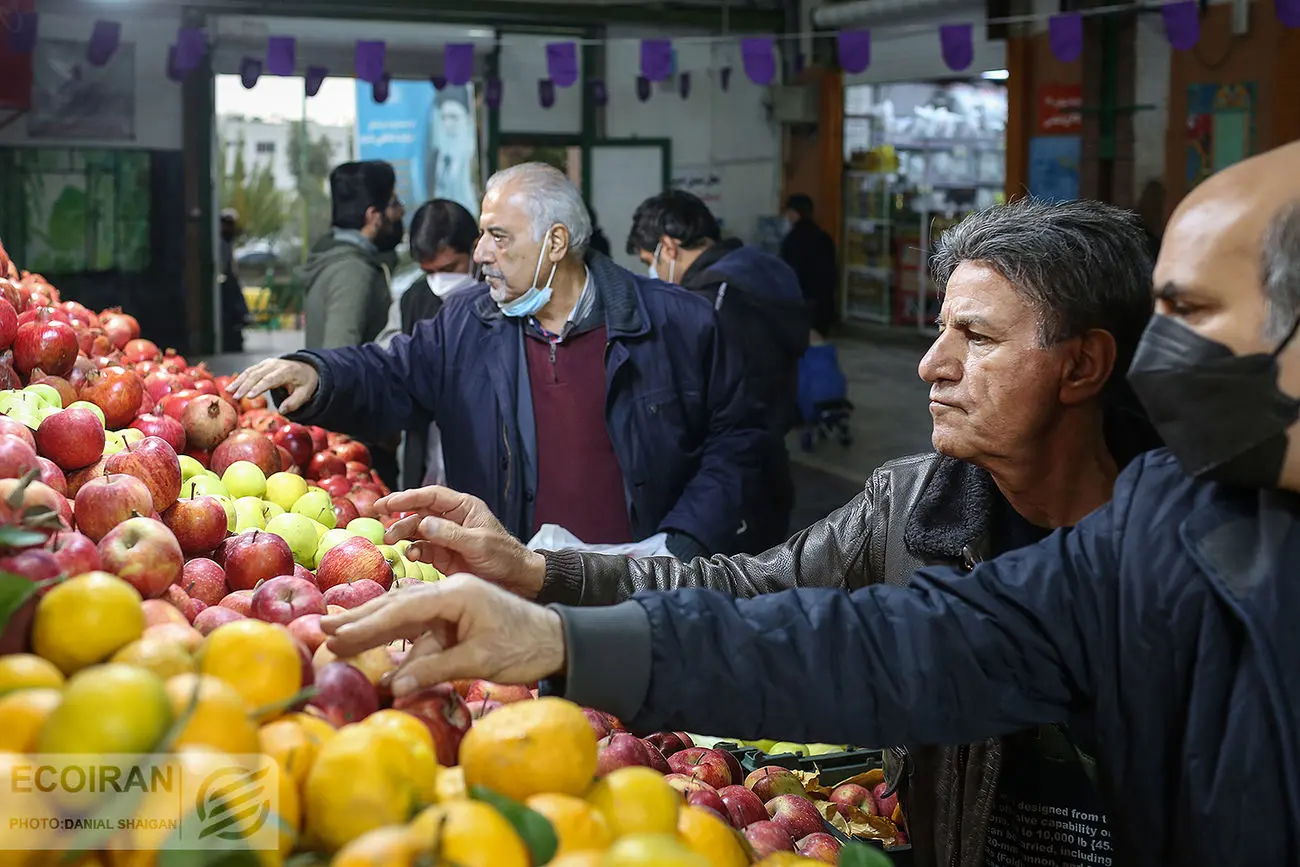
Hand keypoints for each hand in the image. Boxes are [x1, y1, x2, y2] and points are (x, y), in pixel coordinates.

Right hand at [229, 359, 318, 413]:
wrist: (306, 368)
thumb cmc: (305, 383)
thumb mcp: (305, 394)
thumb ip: (294, 403)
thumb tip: (281, 411)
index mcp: (287, 371)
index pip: (270, 379)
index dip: (258, 388)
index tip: (248, 397)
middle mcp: (276, 365)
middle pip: (257, 375)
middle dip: (244, 386)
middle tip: (234, 397)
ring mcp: (268, 363)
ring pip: (251, 371)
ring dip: (239, 381)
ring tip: (228, 391)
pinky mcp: (263, 365)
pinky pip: (250, 371)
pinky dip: (240, 378)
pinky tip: (232, 386)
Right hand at [320, 574, 565, 696]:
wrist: (559, 642)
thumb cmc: (525, 647)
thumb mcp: (479, 659)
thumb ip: (434, 670)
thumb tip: (392, 687)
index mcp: (457, 594)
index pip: (403, 608)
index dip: (367, 624)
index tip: (336, 636)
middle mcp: (450, 593)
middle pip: (397, 605)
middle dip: (360, 619)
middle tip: (322, 630)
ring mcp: (452, 605)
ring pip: (404, 615)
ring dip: (371, 625)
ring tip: (336, 633)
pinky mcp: (455, 619)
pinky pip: (419, 628)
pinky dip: (395, 637)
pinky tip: (373, 646)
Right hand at [377, 486, 546, 598]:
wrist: (517, 581)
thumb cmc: (505, 556)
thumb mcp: (479, 543)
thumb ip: (450, 535)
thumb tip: (423, 524)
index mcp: (464, 507)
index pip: (430, 496)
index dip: (407, 497)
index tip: (386, 503)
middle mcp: (452, 520)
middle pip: (419, 512)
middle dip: (400, 517)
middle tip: (381, 522)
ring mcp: (447, 538)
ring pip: (418, 532)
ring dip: (404, 535)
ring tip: (392, 542)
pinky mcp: (444, 557)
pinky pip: (423, 550)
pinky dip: (414, 552)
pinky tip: (412, 556)